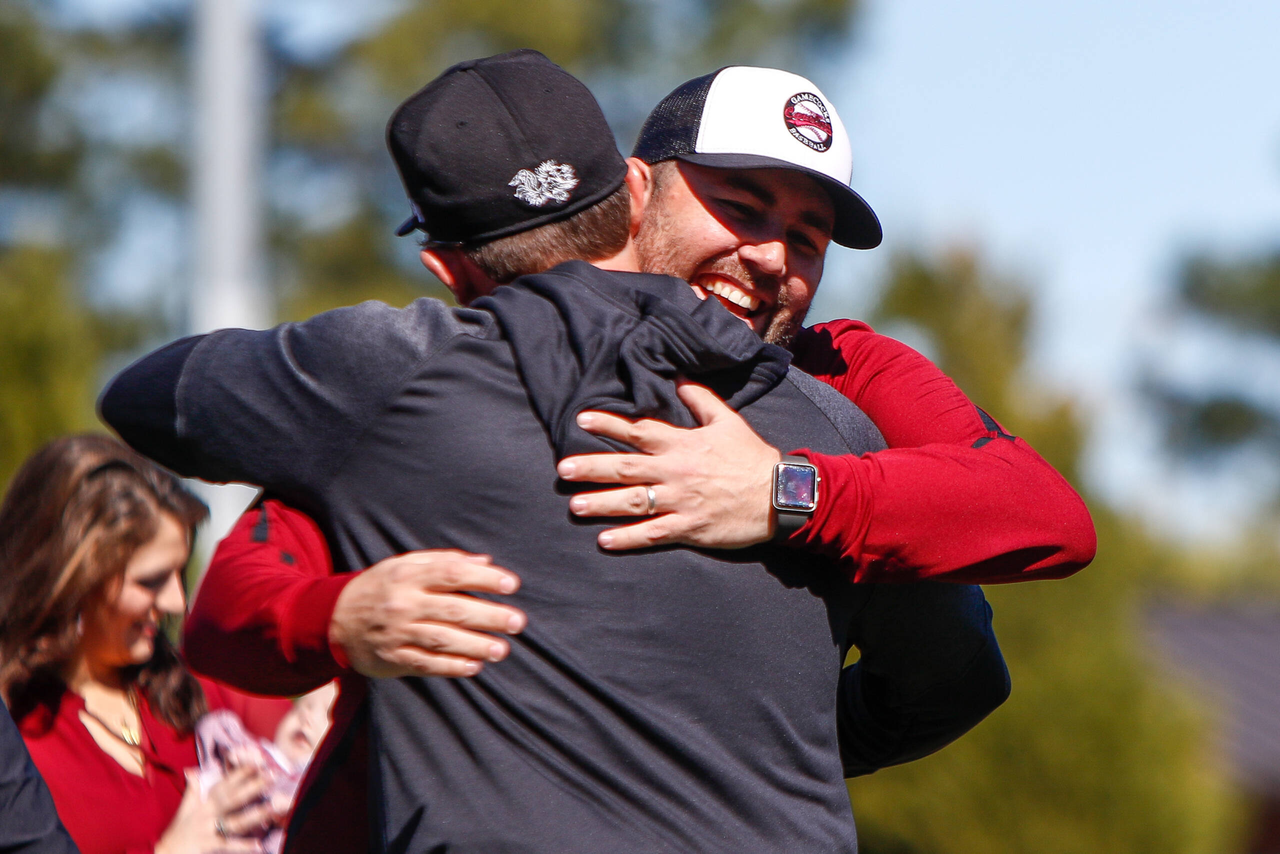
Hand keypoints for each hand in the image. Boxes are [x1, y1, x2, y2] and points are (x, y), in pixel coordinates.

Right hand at [155, 767, 274, 853]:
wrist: (164, 852)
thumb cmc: (178, 828)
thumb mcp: (185, 806)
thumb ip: (193, 788)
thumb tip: (192, 769)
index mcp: (205, 802)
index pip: (225, 784)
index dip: (241, 773)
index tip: (258, 762)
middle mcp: (208, 813)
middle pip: (233, 798)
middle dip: (253, 787)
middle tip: (273, 776)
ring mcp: (209, 829)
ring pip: (235, 820)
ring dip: (254, 814)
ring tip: (273, 807)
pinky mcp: (208, 844)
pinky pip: (228, 844)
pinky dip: (243, 845)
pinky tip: (259, 844)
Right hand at [329, 550, 525, 678]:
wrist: (333, 619)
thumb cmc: (380, 587)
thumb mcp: (405, 565)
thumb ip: (445, 561)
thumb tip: (485, 561)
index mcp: (408, 574)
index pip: (452, 573)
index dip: (484, 578)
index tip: (511, 585)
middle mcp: (403, 603)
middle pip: (453, 609)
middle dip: (489, 616)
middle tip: (517, 622)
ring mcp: (397, 633)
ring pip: (443, 639)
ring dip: (476, 645)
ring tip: (502, 649)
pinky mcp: (393, 658)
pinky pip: (427, 664)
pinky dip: (452, 666)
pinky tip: (475, 666)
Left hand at [556, 381, 781, 549]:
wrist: (780, 495)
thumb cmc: (752, 457)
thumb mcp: (728, 421)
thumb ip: (700, 400)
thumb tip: (679, 378)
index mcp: (683, 444)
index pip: (639, 431)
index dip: (609, 425)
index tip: (581, 421)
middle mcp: (676, 471)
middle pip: (626, 468)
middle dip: (592, 468)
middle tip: (562, 470)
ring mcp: (681, 501)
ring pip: (633, 502)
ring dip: (602, 504)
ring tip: (574, 506)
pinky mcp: (689, 527)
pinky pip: (653, 533)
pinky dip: (628, 538)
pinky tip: (605, 541)